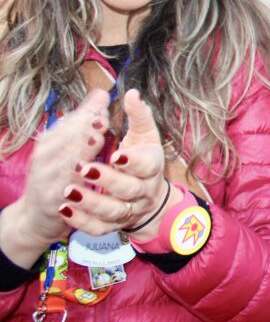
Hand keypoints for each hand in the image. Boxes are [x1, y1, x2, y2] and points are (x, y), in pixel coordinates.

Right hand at [0, 90, 108, 265]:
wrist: (36, 217)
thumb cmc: (58, 175)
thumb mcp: (69, 146)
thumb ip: (85, 121)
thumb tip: (103, 93)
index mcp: (51, 142)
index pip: (68, 124)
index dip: (86, 114)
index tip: (103, 103)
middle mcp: (45, 159)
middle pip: (64, 140)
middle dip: (83, 128)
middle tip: (102, 118)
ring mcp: (46, 180)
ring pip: (63, 163)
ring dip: (79, 151)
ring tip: (96, 139)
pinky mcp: (50, 201)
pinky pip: (62, 189)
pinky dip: (73, 181)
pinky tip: (86, 173)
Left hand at [60, 90, 169, 239]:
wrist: (148, 198)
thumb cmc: (143, 159)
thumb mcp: (145, 135)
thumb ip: (138, 115)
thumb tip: (132, 93)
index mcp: (152, 166)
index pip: (147, 165)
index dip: (132, 162)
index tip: (115, 154)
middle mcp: (143, 191)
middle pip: (128, 189)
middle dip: (106, 180)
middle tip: (82, 168)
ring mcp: (129, 209)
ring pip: (112, 211)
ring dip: (90, 202)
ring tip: (67, 191)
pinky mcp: (113, 224)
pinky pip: (99, 228)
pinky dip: (82, 221)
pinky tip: (65, 209)